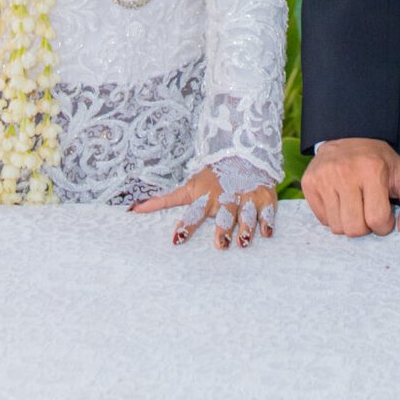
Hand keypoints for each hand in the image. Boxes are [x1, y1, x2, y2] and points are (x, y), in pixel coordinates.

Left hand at [131, 165, 276, 247]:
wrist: (243, 155)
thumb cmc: (212, 178)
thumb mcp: (188, 188)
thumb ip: (163, 201)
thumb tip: (132, 210)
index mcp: (206, 198)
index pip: (193, 214)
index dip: (186, 226)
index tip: (177, 239)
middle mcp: (226, 198)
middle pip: (224, 215)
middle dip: (222, 229)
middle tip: (220, 244)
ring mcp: (246, 198)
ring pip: (245, 215)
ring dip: (244, 228)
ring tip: (243, 242)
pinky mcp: (264, 198)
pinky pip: (267, 212)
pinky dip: (267, 222)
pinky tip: (266, 234)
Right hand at [303, 138, 399, 236]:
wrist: (350, 136)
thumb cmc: (380, 162)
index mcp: (372, 169)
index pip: (377, 220)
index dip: (385, 225)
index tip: (385, 213)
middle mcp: (344, 172)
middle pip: (354, 228)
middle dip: (366, 227)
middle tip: (368, 210)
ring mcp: (324, 177)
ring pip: (337, 228)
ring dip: (349, 223)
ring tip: (355, 205)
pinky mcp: (309, 183)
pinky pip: (323, 220)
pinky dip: (334, 217)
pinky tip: (341, 201)